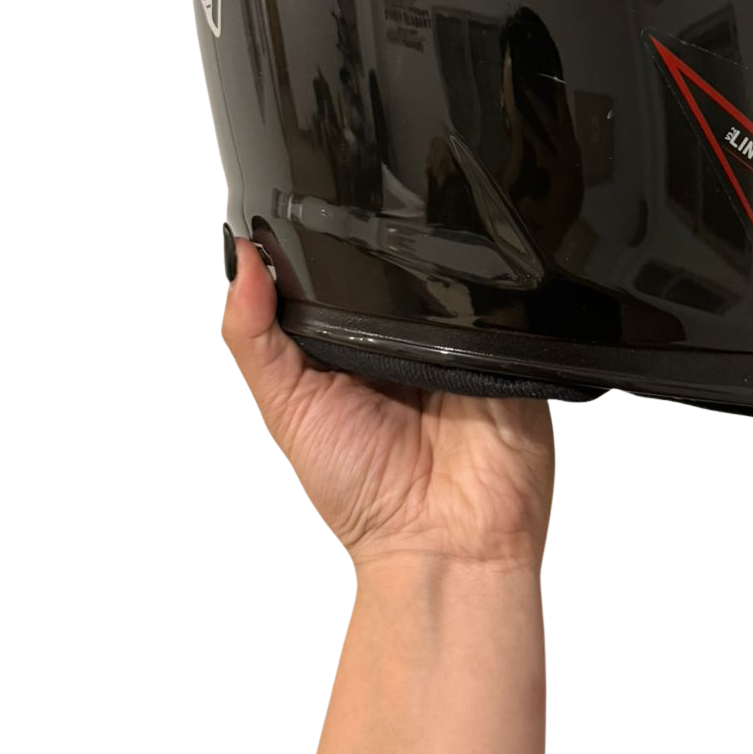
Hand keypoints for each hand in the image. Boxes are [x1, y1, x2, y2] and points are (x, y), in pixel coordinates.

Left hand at [220, 240, 555, 571]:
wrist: (445, 546)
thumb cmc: (359, 490)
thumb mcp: (287, 409)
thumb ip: (254, 338)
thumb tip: (241, 260)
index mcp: (353, 342)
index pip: (337, 271)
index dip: (321, 241)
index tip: (304, 207)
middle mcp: (407, 334)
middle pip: (393, 263)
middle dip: (377, 243)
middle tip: (364, 229)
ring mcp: (461, 337)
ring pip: (448, 274)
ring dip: (433, 266)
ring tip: (415, 271)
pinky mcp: (511, 344)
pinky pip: (501, 302)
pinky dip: (483, 295)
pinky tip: (464, 296)